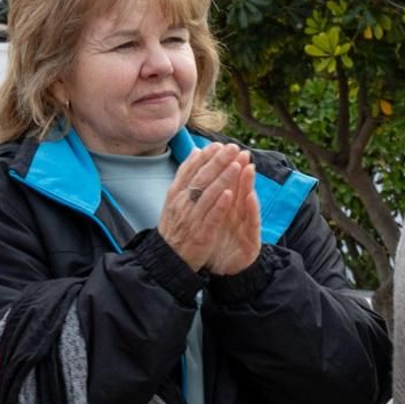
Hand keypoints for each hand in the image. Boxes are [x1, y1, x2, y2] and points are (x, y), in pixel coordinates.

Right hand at [158, 144, 245, 270]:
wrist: (167, 259)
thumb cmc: (175, 227)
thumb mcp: (174, 199)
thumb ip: (185, 176)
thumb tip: (196, 152)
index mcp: (176, 194)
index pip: (190, 170)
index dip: (205, 157)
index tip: (218, 145)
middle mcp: (182, 203)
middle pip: (201, 178)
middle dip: (218, 162)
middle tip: (232, 148)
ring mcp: (191, 218)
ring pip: (208, 194)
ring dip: (223, 179)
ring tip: (237, 165)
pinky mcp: (201, 233)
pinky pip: (211, 216)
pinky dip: (220, 205)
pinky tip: (231, 194)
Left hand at [206, 158, 260, 275]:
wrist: (227, 272)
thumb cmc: (219, 244)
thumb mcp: (212, 221)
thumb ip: (212, 201)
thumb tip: (203, 180)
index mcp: (228, 211)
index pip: (227, 186)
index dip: (226, 169)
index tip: (224, 151)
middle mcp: (239, 216)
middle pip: (240, 190)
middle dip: (240, 171)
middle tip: (242, 153)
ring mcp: (247, 228)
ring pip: (248, 203)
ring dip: (249, 184)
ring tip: (248, 168)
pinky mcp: (252, 242)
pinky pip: (252, 224)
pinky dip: (251, 210)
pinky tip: (250, 197)